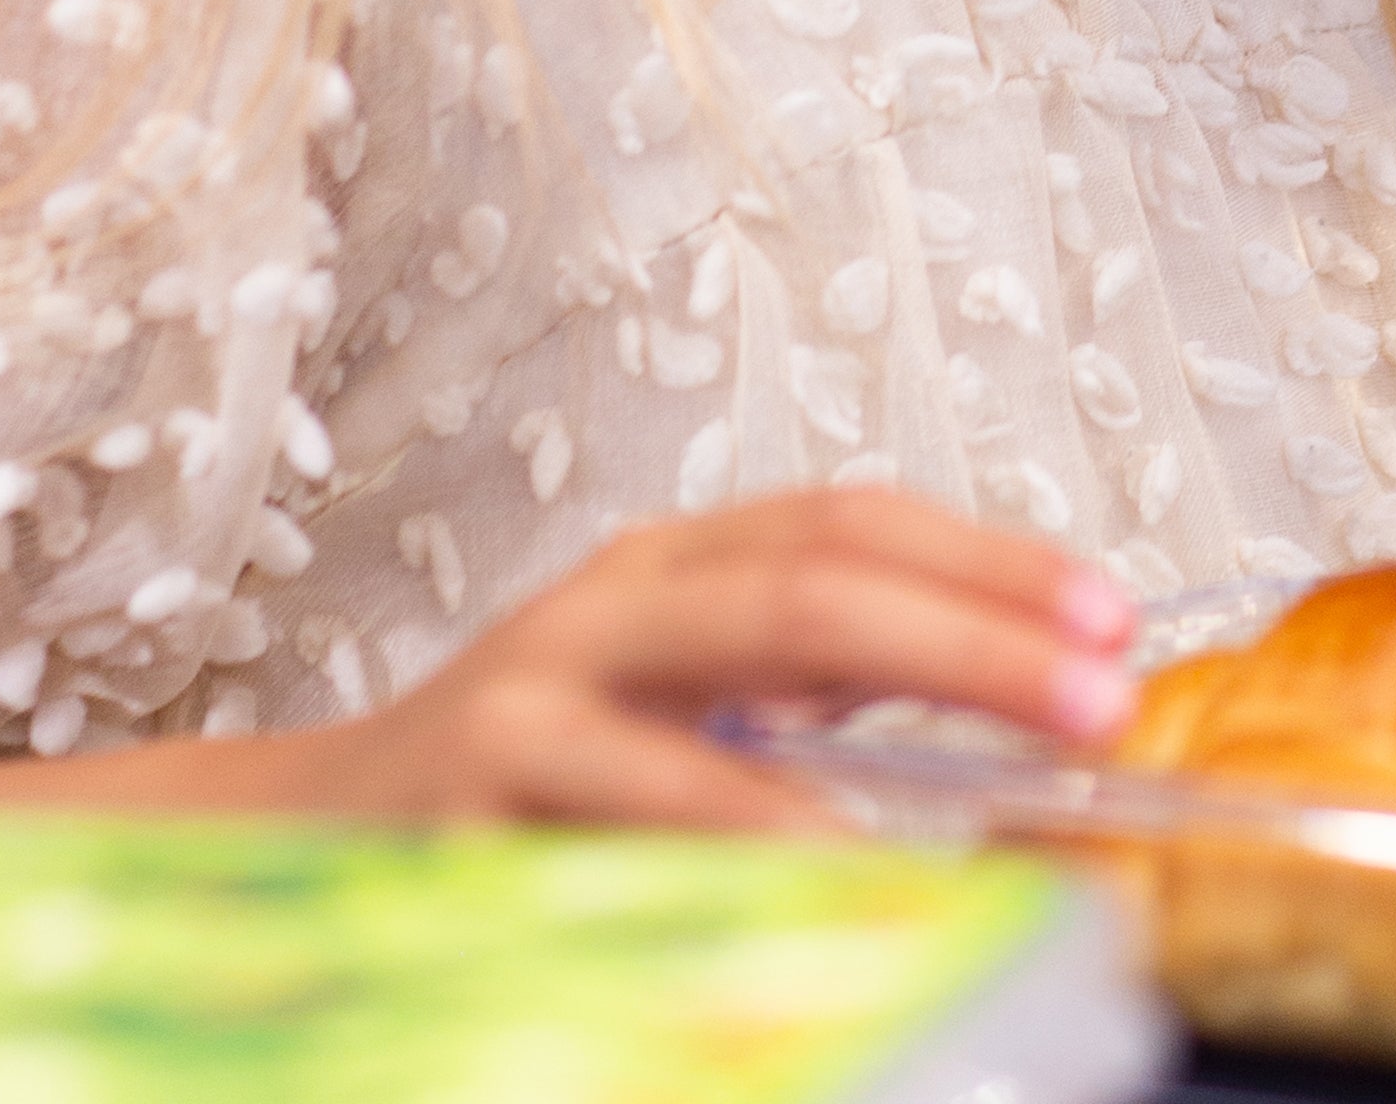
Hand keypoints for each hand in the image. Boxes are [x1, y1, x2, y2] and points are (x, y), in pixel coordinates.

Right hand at [284, 488, 1135, 833]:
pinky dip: (761, 836)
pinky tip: (847, 873)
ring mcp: (538, 688)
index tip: (1111, 615)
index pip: (848, 523)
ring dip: (895, 717)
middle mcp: (610, 601)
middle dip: (978, 626)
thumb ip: (808, 702)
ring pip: (747, 657)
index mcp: (669, 567)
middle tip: (1101, 688)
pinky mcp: (478, 790)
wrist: (284, 849)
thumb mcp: (674, 717)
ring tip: (1018, 781)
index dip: (988, 559)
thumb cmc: (521, 795)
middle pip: (821, 578)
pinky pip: (648, 803)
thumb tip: (1007, 714)